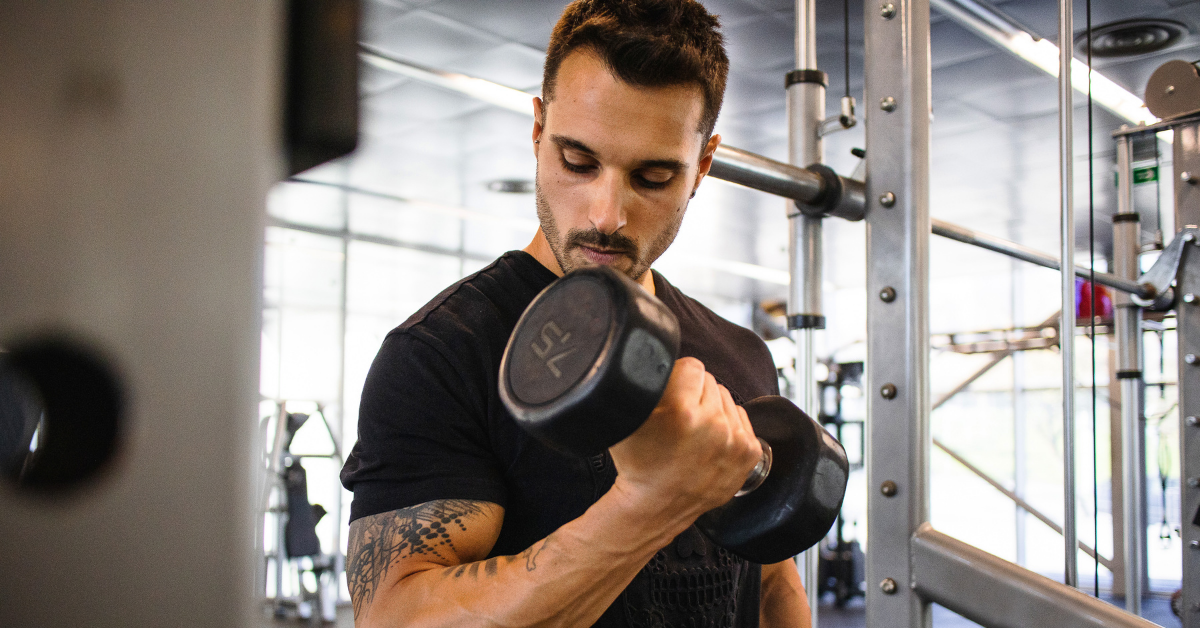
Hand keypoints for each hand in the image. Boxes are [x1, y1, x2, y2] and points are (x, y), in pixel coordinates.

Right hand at [608, 357, 762, 528]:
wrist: (655, 505)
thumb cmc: (639, 463)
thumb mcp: (627, 418)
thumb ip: (643, 383)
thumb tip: (655, 356)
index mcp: (681, 411)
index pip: (693, 366)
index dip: (677, 378)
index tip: (670, 395)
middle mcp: (713, 424)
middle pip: (711, 380)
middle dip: (694, 393)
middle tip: (679, 418)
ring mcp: (735, 440)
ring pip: (726, 398)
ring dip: (712, 408)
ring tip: (693, 431)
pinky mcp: (749, 453)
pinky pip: (741, 418)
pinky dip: (727, 426)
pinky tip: (709, 442)